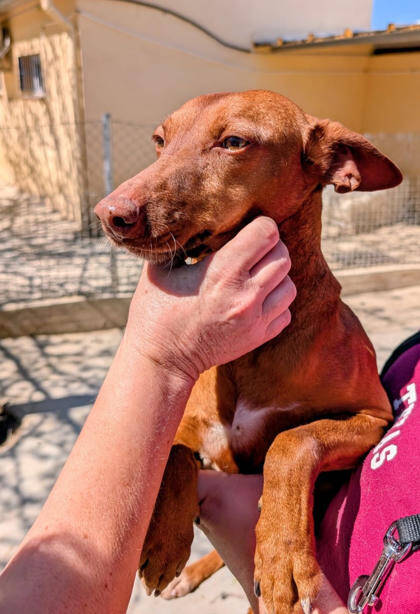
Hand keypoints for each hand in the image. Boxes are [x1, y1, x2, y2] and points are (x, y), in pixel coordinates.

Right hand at [125, 216, 295, 381]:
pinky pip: (286, 311)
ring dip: (275, 276)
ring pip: (290, 283)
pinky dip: (275, 303)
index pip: (266, 232)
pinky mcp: (258, 337)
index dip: (258, 226)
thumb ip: (183, 243)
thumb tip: (199, 222)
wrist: (161, 360)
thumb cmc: (155, 311)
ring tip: (255, 276)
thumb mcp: (162, 269)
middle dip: (269, 248)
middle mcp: (246, 294)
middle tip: (251, 252)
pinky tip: (255, 301)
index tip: (246, 231)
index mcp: (223, 271)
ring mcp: (255, 319)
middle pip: (283, 255)